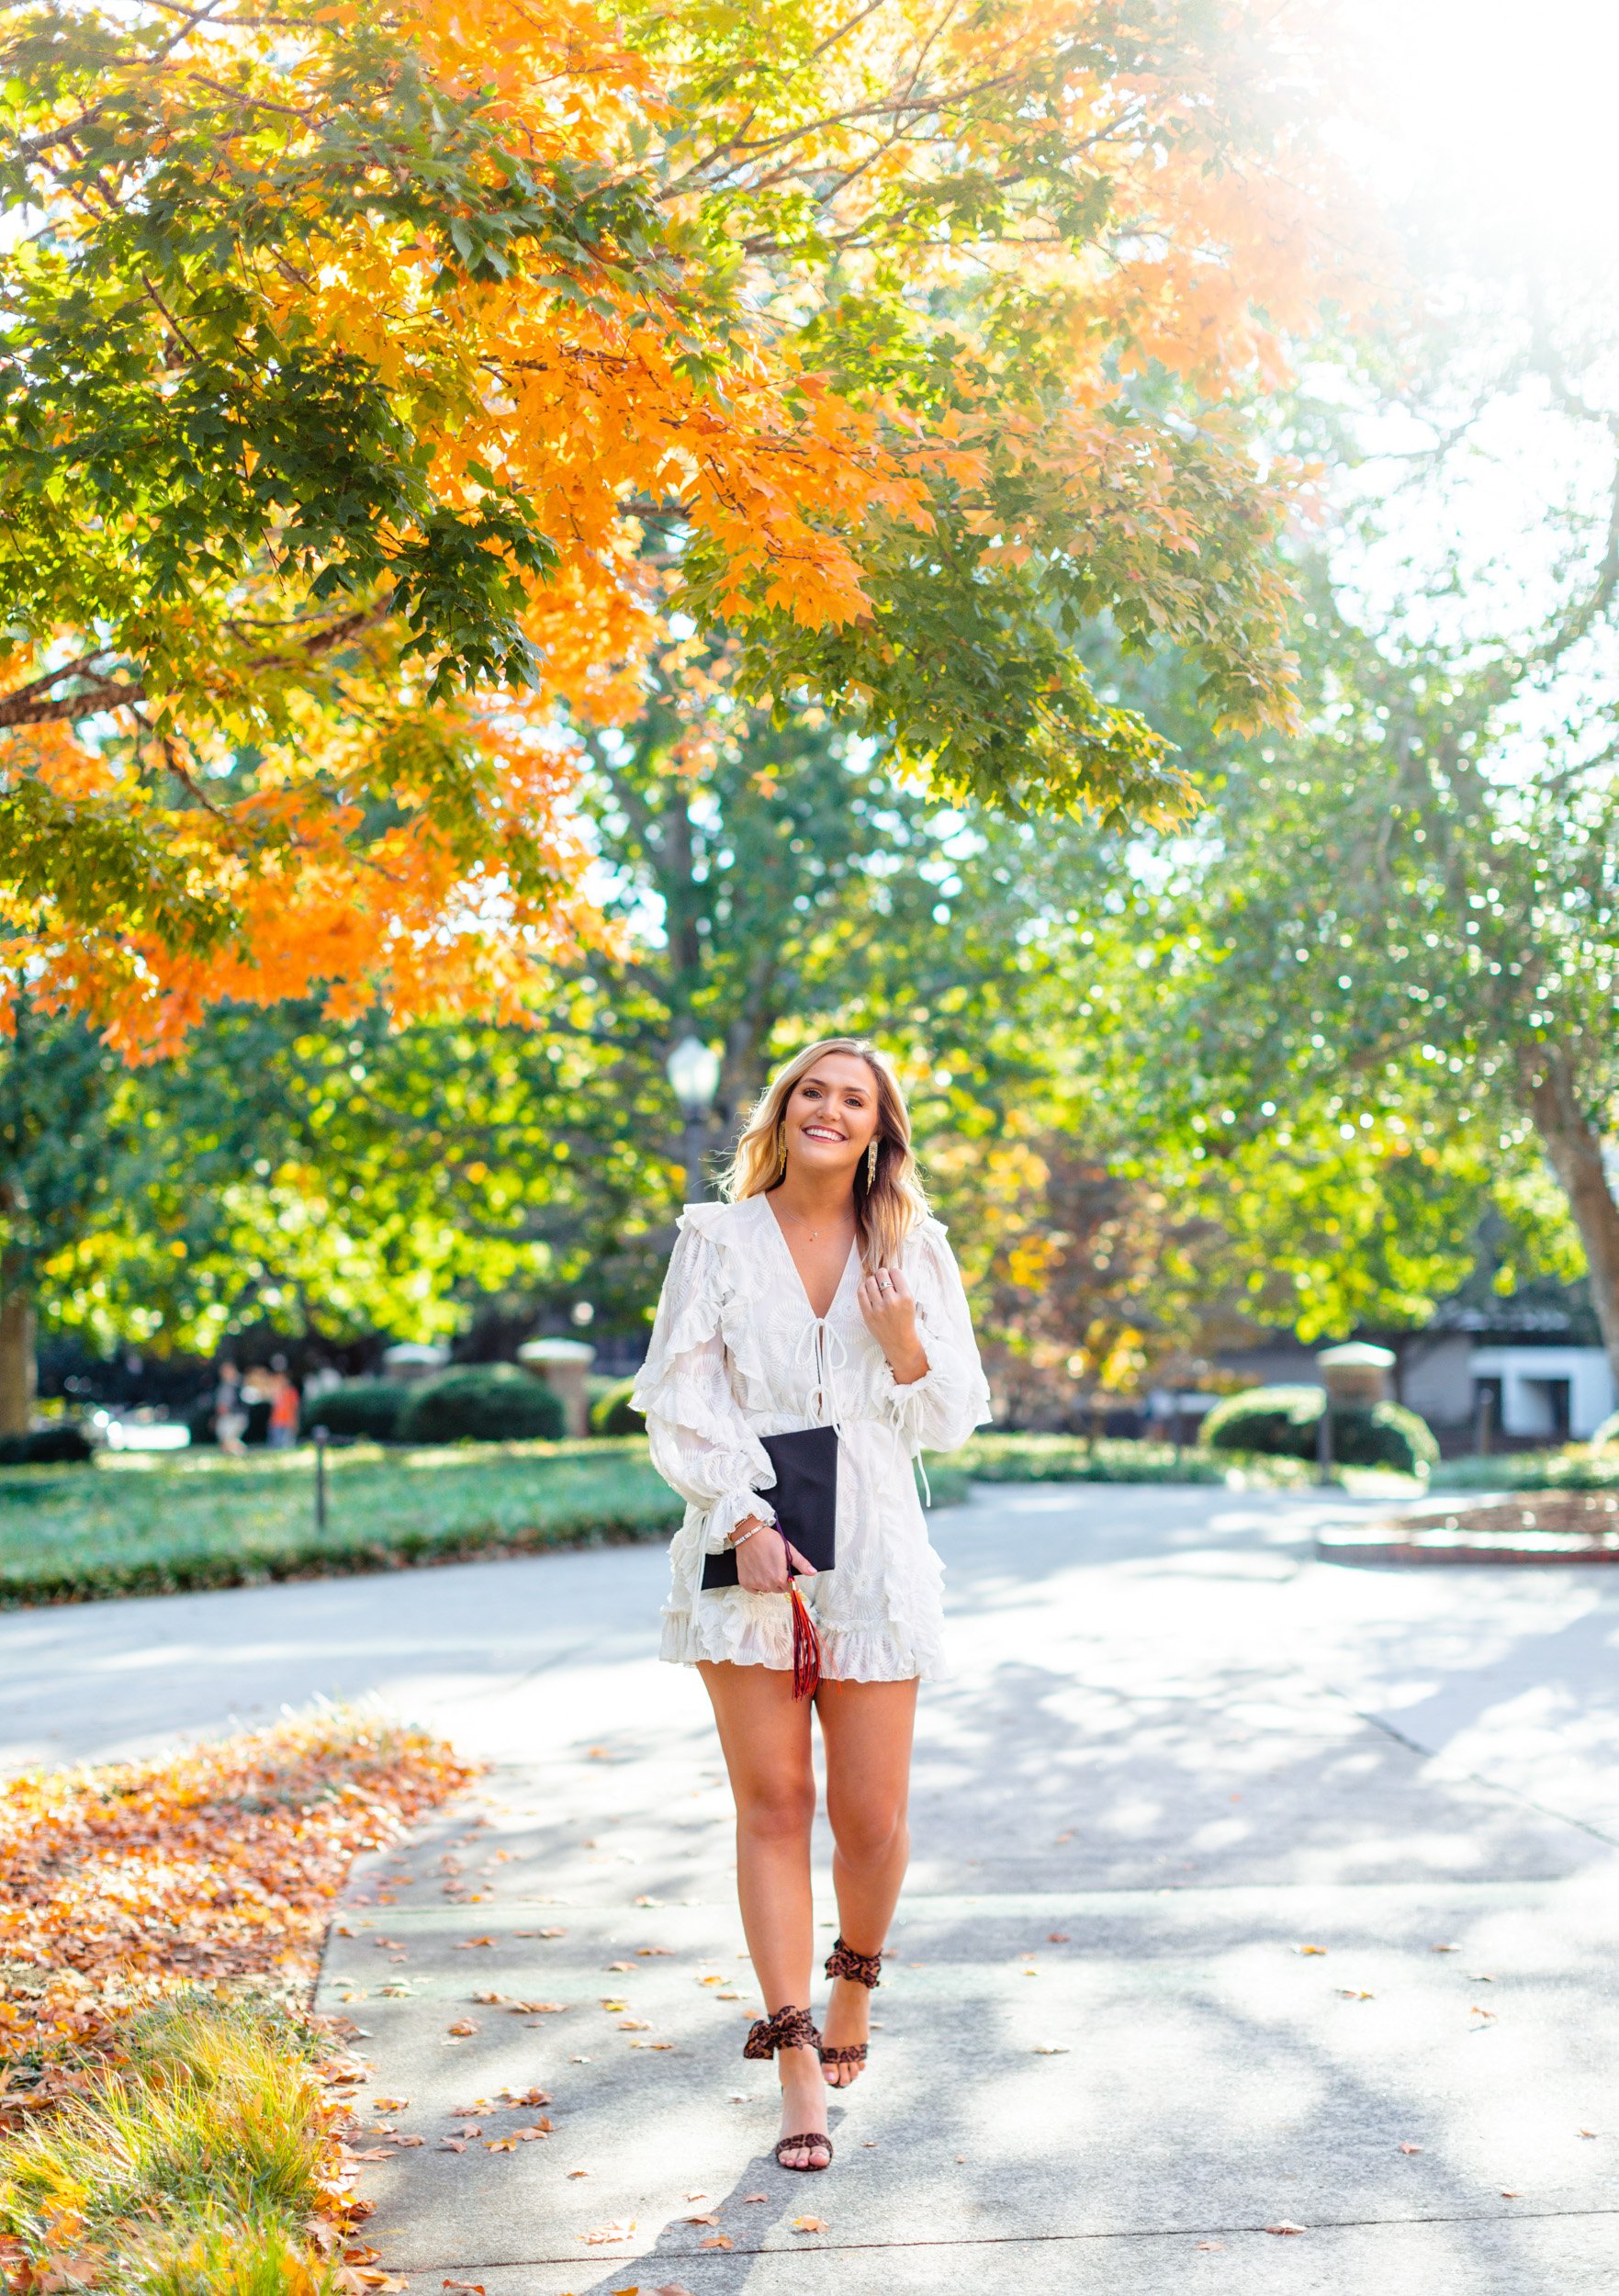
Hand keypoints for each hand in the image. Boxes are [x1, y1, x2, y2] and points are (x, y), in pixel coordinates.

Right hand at [733, 1518, 813, 1591]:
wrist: (749, 1535)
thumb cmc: (769, 1540)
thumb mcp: (789, 1550)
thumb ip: (801, 1563)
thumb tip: (813, 1572)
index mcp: (779, 1577)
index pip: (790, 1588)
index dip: (790, 1581)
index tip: (787, 1574)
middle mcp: (767, 1583)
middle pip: (778, 1590)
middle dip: (780, 1582)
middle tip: (776, 1569)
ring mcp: (755, 1584)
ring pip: (766, 1590)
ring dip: (768, 1583)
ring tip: (766, 1568)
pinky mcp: (745, 1582)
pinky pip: (754, 1590)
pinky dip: (756, 1585)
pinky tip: (757, 1573)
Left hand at [857, 1265, 927, 1384]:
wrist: (899, 1342)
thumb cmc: (905, 1320)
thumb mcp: (910, 1302)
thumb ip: (900, 1287)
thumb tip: (887, 1270)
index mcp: (906, 1297)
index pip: (895, 1272)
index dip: (893, 1272)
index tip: (892, 1277)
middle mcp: (892, 1301)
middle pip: (881, 1274)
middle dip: (882, 1274)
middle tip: (882, 1279)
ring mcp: (878, 1308)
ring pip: (870, 1281)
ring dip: (872, 1279)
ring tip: (875, 1284)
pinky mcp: (868, 1314)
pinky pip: (861, 1292)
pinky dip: (863, 1287)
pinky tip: (867, 1288)